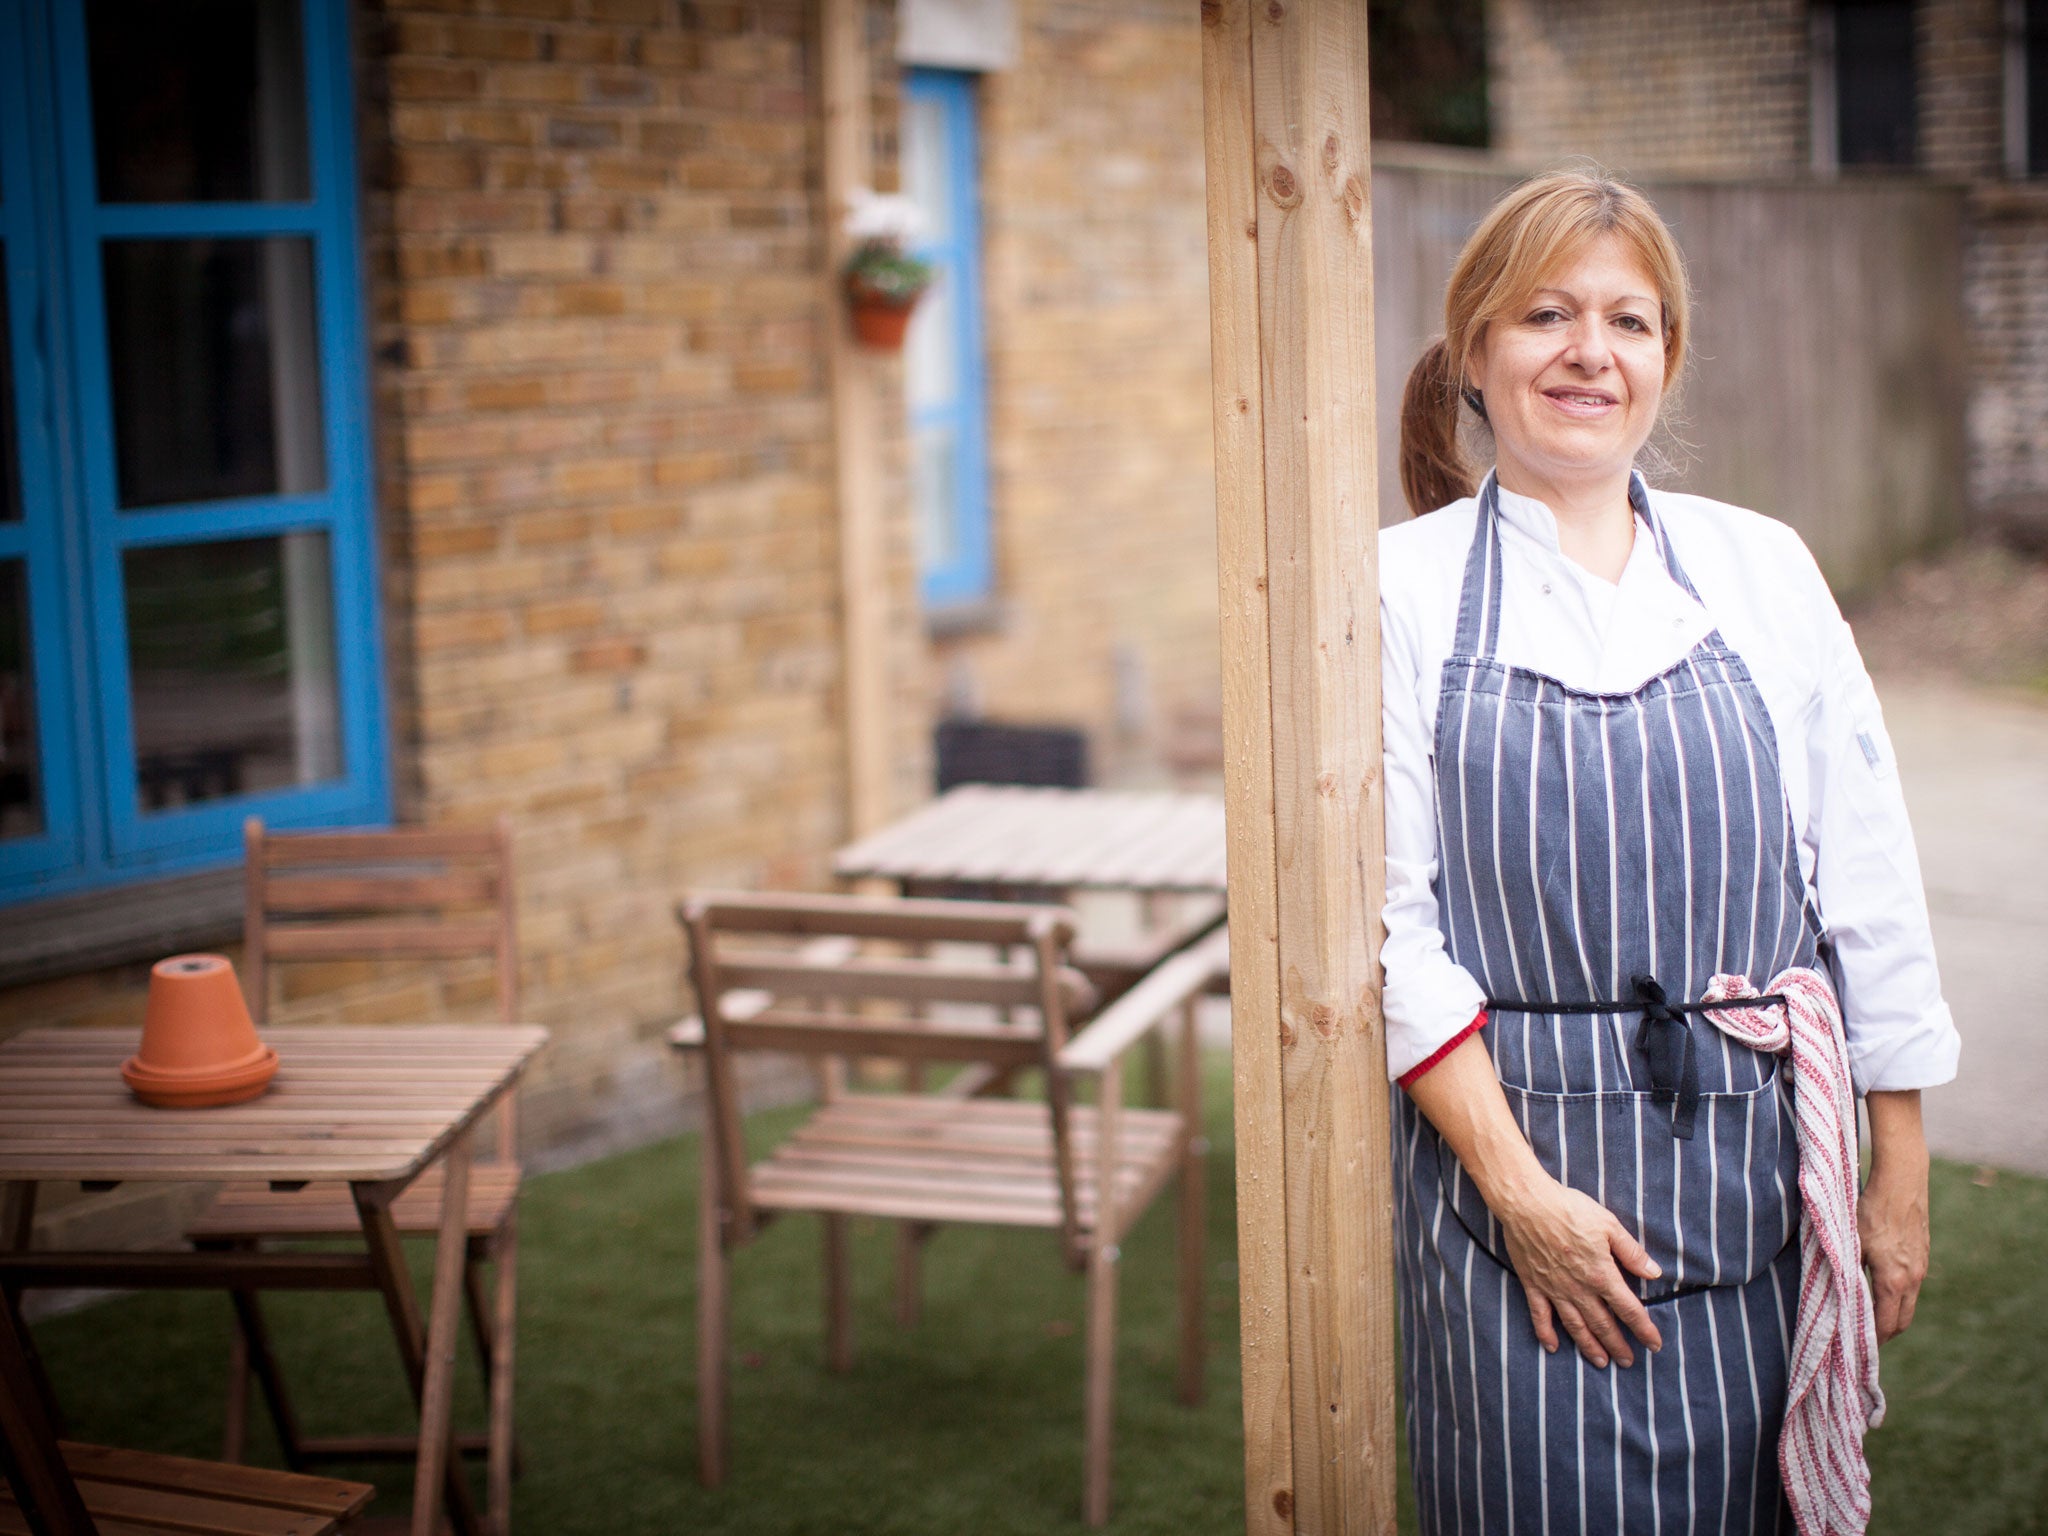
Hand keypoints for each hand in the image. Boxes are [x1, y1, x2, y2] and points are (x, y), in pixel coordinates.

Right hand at [1494, 1173, 1664, 1367]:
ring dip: (1590, 1346)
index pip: (1629, 1309)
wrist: (1527, 1203)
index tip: (1654, 1344)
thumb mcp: (1609, 1225)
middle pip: (1603, 1324)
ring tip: (1601, 1362)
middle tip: (1628, 1361)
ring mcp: (1554, 1289)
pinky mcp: (1533, 1285)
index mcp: (1602, 1274)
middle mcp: (1579, 1288)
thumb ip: (1631, 1252)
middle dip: (1618, 1345)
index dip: (1644, 1329)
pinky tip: (1552, 1347)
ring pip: (1575, 1326)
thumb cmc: (1569, 1209)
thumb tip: (1654, 1272)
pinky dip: (1546, 1333)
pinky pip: (1540, 1316)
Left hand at [1860, 1090, 1930, 1343]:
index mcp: (1893, 1279)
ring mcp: (1921, 1267)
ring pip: (1907, 1303)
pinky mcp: (1922, 1254)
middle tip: (1861, 1340)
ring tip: (1868, 1318)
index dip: (1870, 1340)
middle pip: (1901, 1320)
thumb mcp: (1849, 1239)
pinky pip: (1910, 1286)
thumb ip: (1844, 1269)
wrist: (1902, 1178)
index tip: (1854, 1348)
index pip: (1885, 1324)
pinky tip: (1879, 1289)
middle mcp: (1912, 1278)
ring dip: (1890, 1314)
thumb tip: (1831, 1295)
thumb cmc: (1870, 1207)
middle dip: (1883, 1334)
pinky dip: (1897, 1296)